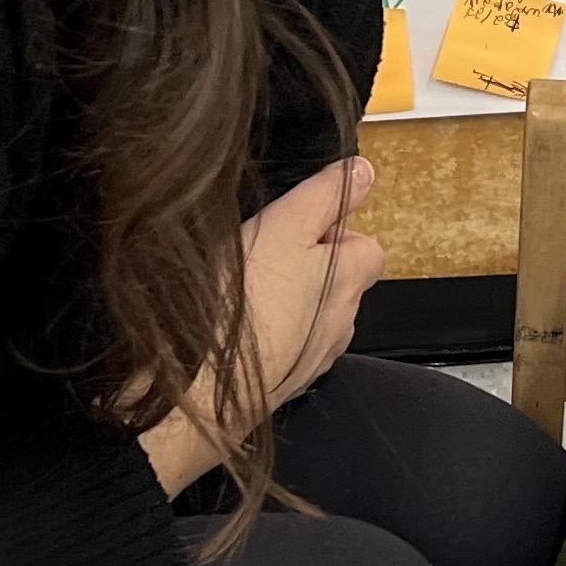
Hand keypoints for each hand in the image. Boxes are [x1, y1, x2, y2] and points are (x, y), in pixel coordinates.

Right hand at [142, 157, 386, 494]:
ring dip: (289, 303)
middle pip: (342, 286)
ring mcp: (309, 360)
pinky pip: (281, 351)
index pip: (368, 246)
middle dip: (314, 268)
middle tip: (265, 252)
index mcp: (350, 281)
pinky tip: (232, 329)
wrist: (197, 393)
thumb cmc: (240, 306)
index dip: (336, 229)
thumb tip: (364, 171)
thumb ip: (326, 197)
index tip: (299, 223)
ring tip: (244, 290)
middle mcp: (339, 325)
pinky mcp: (276, 386)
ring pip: (312, 320)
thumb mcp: (284, 227)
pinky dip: (266, 336)